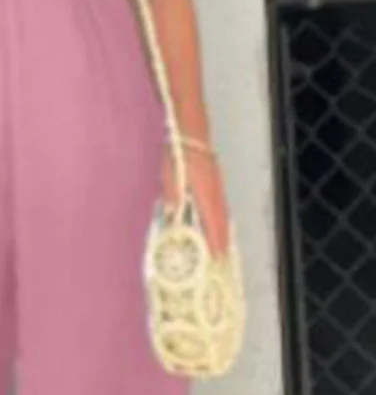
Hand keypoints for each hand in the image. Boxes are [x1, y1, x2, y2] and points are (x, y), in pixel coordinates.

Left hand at [162, 143, 230, 257]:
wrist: (192, 135)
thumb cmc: (178, 157)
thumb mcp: (170, 179)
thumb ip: (173, 199)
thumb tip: (173, 219)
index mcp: (205, 196)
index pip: (213, 224)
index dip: (215, 242)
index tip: (217, 258)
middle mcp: (216, 194)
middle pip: (223, 222)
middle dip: (223, 241)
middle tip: (223, 260)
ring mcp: (219, 188)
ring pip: (224, 215)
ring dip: (224, 232)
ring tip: (223, 248)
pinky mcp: (217, 183)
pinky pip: (222, 207)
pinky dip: (223, 220)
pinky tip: (219, 225)